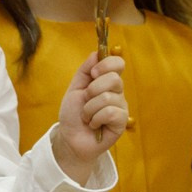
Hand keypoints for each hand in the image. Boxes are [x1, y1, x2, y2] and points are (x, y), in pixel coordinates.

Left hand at [53, 53, 128, 180]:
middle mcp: (117, 93)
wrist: (70, 138)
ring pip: (108, 98)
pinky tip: (94, 125)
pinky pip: (110, 112)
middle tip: (86, 100)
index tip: (92, 73)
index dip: (106, 64)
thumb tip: (96, 52)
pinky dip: (95, 119)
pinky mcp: (121, 122)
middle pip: (113, 78)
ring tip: (87, 117)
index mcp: (107, 82)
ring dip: (89, 109)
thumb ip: (85, 70)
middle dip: (92, 90)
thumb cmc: (73, 114)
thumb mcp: (75, 88)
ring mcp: (121, 107)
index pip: (118, 64)